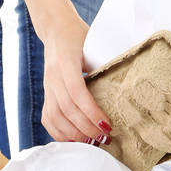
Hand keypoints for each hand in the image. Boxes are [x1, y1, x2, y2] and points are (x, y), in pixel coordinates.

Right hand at [40, 10, 111, 143]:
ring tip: (93, 141)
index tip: (107, 124)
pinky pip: (47, 117)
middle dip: (86, 128)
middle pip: (67, 109)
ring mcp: (47, 85)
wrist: (56, 28)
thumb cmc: (78, 35)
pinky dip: (59, 132)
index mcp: (66, 62)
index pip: (76, 93)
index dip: (91, 112)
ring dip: (74, 133)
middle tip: (105, 137)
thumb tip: (125, 84)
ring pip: (55, 117)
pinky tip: (74, 139)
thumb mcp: (93, 43)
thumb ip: (104, 62)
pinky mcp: (46, 92)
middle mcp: (53, 76)